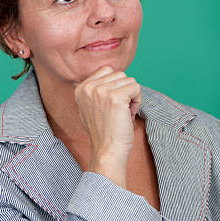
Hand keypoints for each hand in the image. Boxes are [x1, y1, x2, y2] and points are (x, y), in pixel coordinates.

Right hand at [73, 65, 141, 186]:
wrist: (107, 150)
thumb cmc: (104, 131)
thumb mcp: (90, 107)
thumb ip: (94, 89)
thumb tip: (106, 71)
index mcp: (81, 88)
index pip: (107, 70)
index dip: (115, 86)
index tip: (111, 105)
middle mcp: (88, 87)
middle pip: (120, 74)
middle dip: (124, 91)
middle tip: (117, 111)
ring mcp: (101, 91)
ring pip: (129, 80)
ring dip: (131, 97)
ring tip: (122, 113)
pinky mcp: (115, 97)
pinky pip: (136, 87)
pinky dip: (138, 101)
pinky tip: (128, 114)